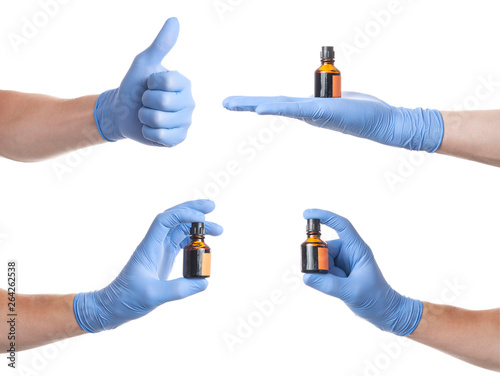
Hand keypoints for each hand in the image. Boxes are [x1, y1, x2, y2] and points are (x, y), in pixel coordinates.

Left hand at [73, 200, 222, 332]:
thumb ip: (179, 289)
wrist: (113, 306)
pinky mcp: (163, 258)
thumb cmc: (126, 300)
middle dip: (193, 209)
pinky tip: (205, 244)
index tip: (202, 219)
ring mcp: (159, 250)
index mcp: (149, 247)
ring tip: (217, 230)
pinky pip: (180, 242)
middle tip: (212, 207)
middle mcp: (154, 244)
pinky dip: (194, 240)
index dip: (184, 214)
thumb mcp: (154, 296)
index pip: (165, 220)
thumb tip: (203, 282)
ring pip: (179, 229)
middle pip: (174, 217)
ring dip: (197, 226)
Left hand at [95, 17, 194, 146]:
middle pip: (162, 103)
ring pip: (159, 121)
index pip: (166, 83)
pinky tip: (150, 128)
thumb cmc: (134, 86)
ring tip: (146, 114)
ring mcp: (185, 123)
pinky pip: (160, 136)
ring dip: (144, 117)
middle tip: (146, 101)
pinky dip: (148, 133)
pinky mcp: (178, 139)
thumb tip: (174, 20)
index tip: (149, 84)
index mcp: (184, 83)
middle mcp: (189, 103)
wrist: (122, 112)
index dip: (150, 84)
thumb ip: (160, 44)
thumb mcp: (144, 63)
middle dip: (145, 102)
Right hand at [223, 92, 443, 151]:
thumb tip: (320, 98)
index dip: (258, 102)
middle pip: (273, 104)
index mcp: (309, 109)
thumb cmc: (365, 111)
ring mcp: (313, 113)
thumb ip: (326, 98)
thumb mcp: (340, 99)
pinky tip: (261, 108)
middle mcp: (307, 112)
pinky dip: (277, 107)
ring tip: (234, 103)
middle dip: (247, 104)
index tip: (240, 102)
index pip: (279, 103)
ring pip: (279, 106)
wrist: (384, 122)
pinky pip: (295, 108)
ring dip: (255, 104)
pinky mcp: (322, 112)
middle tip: (225, 102)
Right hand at [302, 209, 421, 335]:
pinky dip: (324, 277)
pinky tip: (335, 288)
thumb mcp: (351, 292)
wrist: (385, 311)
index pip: (341, 225)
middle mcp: (350, 251)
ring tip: (337, 286)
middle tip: (325, 275)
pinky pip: (324, 269)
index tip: (307, 214)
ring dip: (323, 272)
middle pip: (326, 246)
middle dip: (319, 259)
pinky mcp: (339, 270)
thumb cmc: (375, 299)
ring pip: (322, 259)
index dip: (324, 216)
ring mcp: (344, 260)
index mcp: (358, 249)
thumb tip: (306, 276)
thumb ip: (327, 284)